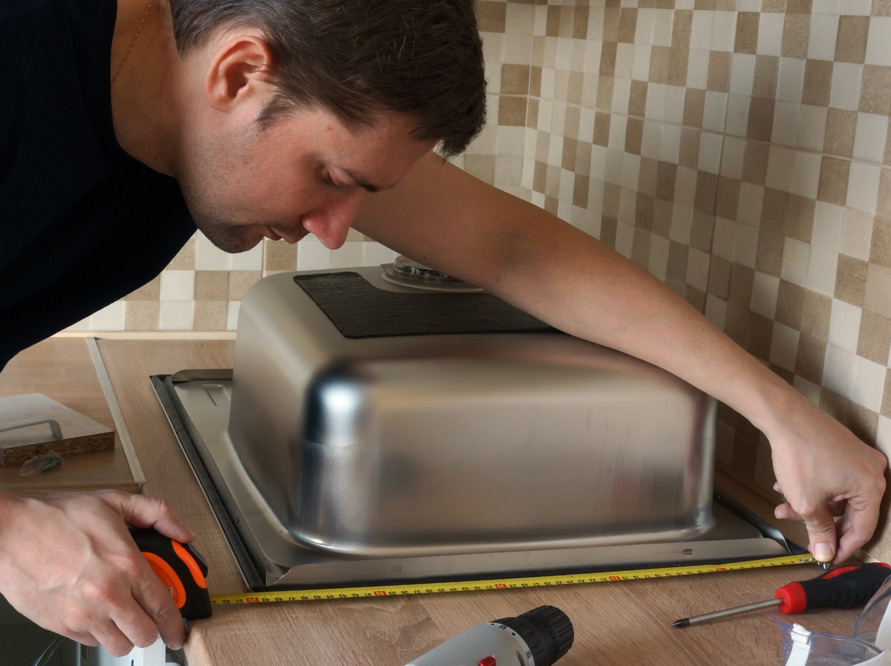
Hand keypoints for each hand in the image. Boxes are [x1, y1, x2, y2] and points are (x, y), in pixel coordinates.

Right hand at [0, 490, 194, 655]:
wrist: (10, 533)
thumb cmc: (56, 518)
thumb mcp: (115, 502)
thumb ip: (157, 514)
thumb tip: (183, 532)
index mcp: (127, 565)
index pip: (165, 606)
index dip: (176, 623)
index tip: (178, 628)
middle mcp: (109, 594)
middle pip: (146, 633)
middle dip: (153, 628)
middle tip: (150, 617)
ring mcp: (84, 614)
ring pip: (121, 645)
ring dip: (127, 634)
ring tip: (124, 615)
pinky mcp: (62, 625)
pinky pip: (92, 642)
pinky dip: (100, 633)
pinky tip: (98, 612)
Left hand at [767, 394, 886, 564]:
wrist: (783, 416)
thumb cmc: (799, 454)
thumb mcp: (808, 503)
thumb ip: (819, 532)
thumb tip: (825, 552)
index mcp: (871, 487)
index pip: (863, 529)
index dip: (844, 547)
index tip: (829, 556)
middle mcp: (872, 471)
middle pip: (848, 511)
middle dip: (818, 521)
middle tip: (800, 532)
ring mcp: (858, 458)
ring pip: (836, 494)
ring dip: (810, 504)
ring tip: (783, 508)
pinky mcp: (843, 449)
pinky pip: (832, 478)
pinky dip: (812, 487)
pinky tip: (786, 489)